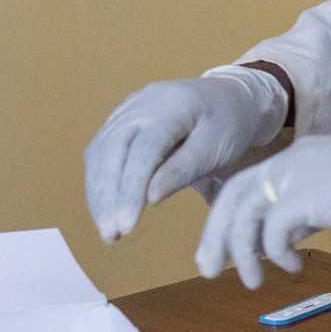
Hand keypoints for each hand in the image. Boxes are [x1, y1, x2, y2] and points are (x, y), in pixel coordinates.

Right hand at [85, 66, 288, 241]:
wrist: (231, 95)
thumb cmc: (229, 124)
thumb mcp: (217, 147)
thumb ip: (184, 169)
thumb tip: (151, 198)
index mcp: (172, 105)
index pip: (143, 150)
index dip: (131, 189)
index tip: (127, 225)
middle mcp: (142, 103)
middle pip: (113, 150)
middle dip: (108, 196)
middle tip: (111, 235)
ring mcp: (129, 109)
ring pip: (101, 151)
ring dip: (99, 193)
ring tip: (107, 230)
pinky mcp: (122, 119)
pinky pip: (102, 150)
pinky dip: (100, 181)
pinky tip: (105, 208)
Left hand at [196, 134, 330, 287]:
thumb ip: (315, 207)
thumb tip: (293, 232)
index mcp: (301, 155)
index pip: (249, 182)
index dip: (230, 216)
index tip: (223, 246)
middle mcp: (292, 159)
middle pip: (233, 196)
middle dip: (217, 234)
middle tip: (208, 268)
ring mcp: (298, 175)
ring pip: (244, 213)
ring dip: (241, 251)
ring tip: (251, 280)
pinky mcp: (309, 197)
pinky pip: (272, 230)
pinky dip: (274, 253)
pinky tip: (293, 266)